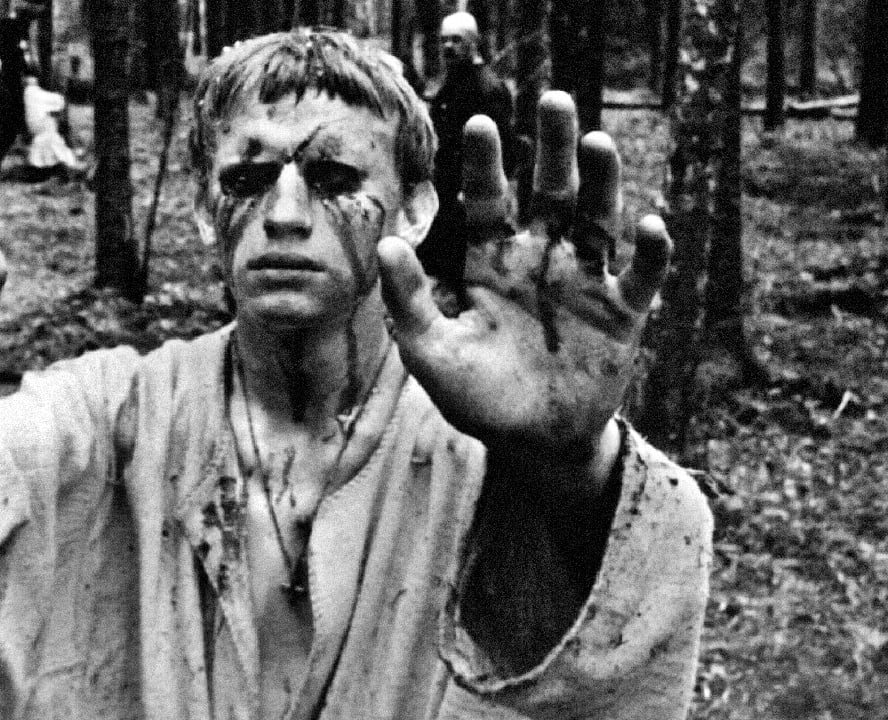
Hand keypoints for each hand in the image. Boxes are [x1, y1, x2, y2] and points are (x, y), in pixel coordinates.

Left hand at [378, 91, 670, 466]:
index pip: (487, 199)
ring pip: (599, 217)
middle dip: (552, 146)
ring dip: (602, 179)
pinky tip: (651, 224)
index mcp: (491, 261)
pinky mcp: (624, 312)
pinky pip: (642, 274)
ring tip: (597, 141)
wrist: (531, 443)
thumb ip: (409, 300)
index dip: (485, 163)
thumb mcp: (432, 352)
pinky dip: (652, 251)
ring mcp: (585, 281)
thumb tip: (385, 243)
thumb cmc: (475, 397)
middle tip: (554, 98)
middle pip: (550, 190)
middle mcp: (540, 258)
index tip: (480, 123)